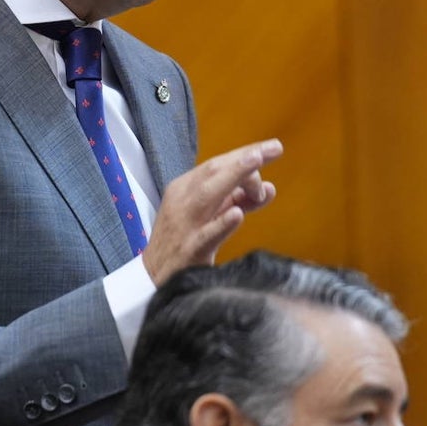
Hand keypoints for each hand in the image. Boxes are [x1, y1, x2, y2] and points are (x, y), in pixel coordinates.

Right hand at [142, 138, 282, 285]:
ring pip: (208, 195)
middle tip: (274, 148)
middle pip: (213, 172)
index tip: (272, 147)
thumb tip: (269, 188)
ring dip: (234, 176)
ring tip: (256, 162)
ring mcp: (185, 225)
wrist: (152, 279)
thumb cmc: (183, 243)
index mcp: (185, 189)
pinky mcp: (189, 251)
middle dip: (245, 158)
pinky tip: (237, 214)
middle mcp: (183, 201)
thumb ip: (237, 201)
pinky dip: (221, 223)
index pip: (217, 165)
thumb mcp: (209, 216)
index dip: (245, 154)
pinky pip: (206, 235)